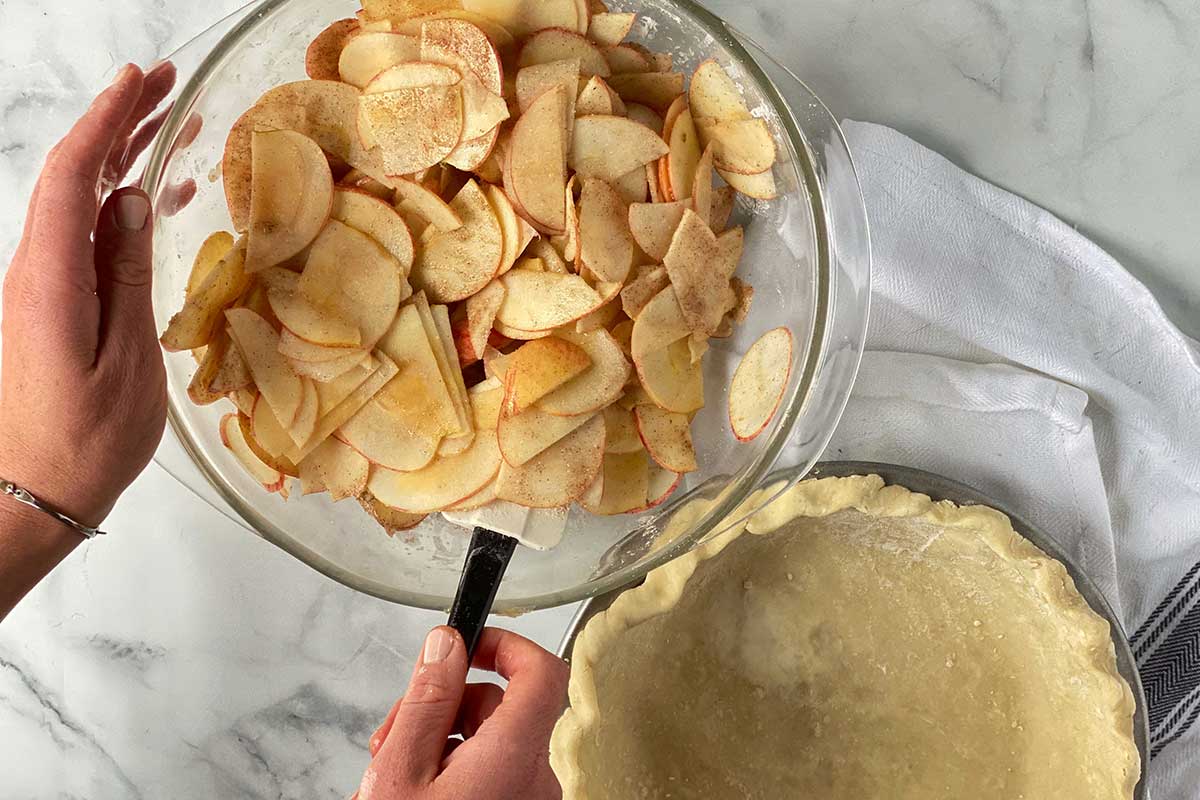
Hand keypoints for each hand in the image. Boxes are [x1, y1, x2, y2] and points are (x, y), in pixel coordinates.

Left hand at [0, 62, 174, 527]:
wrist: (38, 492)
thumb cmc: (85, 441)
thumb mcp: (125, 361)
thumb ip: (125, 277)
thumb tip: (130, 203)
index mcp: (51, 280)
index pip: (73, 178)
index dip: (105, 122)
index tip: (139, 82)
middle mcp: (36, 273)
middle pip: (72, 177)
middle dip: (115, 124)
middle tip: (163, 85)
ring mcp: (42, 288)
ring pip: (79, 203)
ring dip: (120, 160)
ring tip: (171, 128)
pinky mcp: (53, 306)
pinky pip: (85, 238)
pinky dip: (119, 208)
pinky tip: (155, 200)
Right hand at [355, 627, 569, 799]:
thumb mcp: (401, 770)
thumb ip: (427, 702)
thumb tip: (447, 645)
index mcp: (514, 755)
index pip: (542, 670)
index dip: (507, 645)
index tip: (467, 644)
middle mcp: (535, 778)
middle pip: (502, 707)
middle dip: (444, 706)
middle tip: (395, 730)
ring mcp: (527, 799)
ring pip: (491, 740)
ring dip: (441, 740)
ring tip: (394, 769)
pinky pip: (491, 773)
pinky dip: (454, 770)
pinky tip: (413, 789)